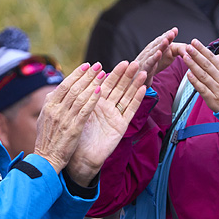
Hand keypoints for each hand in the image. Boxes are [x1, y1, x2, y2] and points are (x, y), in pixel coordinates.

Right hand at [33, 63, 104, 172]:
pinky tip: (100, 91)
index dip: (77, 74)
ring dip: (92, 83)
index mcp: (49, 106)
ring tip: (103, 74)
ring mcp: (64, 119)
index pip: (64, 85)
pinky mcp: (73, 129)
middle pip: (73, 87)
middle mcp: (55, 110)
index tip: (87, 66)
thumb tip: (59, 90)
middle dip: (87, 75)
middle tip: (98, 65)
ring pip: (80, 96)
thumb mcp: (46, 118)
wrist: (46, 159)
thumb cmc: (48, 139)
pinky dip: (92, 100)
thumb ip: (53, 104)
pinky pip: (84, 111)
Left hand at [66, 60, 146, 183]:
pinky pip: (130, 110)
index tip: (122, 62)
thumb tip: (83, 77)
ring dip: (134, 83)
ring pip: (126, 96)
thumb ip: (83, 96)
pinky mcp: (121, 125)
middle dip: (126, 75)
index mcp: (95, 102)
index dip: (113, 73)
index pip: (106, 84)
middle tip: (134, 62)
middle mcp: (107, 107)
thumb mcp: (77, 112)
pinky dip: (137, 99)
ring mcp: (115, 116)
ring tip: (142, 71)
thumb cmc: (75, 135)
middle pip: (119, 87)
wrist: (79, 156)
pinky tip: (143, 88)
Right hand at [134, 28, 183, 87]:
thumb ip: (162, 49)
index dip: (167, 35)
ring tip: (167, 40)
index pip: (160, 40)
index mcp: (152, 49)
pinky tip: (159, 54)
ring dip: (160, 45)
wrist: (134, 79)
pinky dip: (154, 58)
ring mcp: (145, 59)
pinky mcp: (144, 68)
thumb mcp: (155, 58)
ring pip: (154, 51)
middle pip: (158, 43)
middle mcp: (148, 52)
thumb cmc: (146, 68)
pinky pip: (150, 62)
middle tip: (172, 33)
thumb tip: (169, 41)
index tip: (175, 30)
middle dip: (165, 37)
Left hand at [181, 39, 218, 113]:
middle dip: (196, 55)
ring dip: (193, 65)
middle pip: (206, 64)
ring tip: (186, 57)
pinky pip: (202, 89)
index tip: (195, 43)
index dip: (202, 49)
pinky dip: (195, 82)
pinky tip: (189, 75)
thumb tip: (216, 55)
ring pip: (202, 75)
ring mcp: (216, 88)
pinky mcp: (212, 99)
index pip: (212, 57)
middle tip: (188, 47)